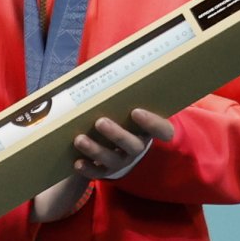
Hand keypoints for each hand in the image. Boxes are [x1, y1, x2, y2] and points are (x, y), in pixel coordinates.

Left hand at [29, 107, 175, 219]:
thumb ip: (124, 98)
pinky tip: (77, 162)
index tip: (136, 111)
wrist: (116, 147)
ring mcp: (122, 161)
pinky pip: (98, 174)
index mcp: (148, 131)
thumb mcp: (126, 109)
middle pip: (133, 145)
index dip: (152, 123)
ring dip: (95, 150)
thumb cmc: (122, 120)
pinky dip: (88, 169)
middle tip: (100, 122)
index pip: (162, 130)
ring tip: (79, 139)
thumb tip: (109, 67)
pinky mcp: (107, 172)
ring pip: (112, 159)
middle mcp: (138, 148)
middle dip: (116, 134)